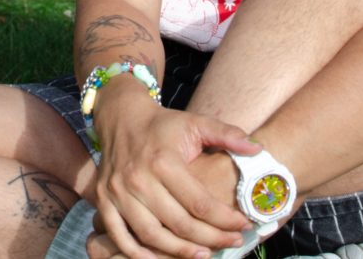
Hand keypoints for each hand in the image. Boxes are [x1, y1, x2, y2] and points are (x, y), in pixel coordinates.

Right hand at [92, 96, 257, 258]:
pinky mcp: (104, 201)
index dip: (225, 219)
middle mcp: (138, 179)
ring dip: (180, 253)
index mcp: (163, 161)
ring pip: (152, 237)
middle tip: (233, 243)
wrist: (122, 117)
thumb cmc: (164, 124)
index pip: (199, 203)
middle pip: (179, 224)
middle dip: (210, 239)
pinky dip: (141, 255)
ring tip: (205, 255)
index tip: (244, 225)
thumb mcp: (196, 123)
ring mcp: (118, 192)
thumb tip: (258, 150)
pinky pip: (122, 239)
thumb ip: (228, 134)